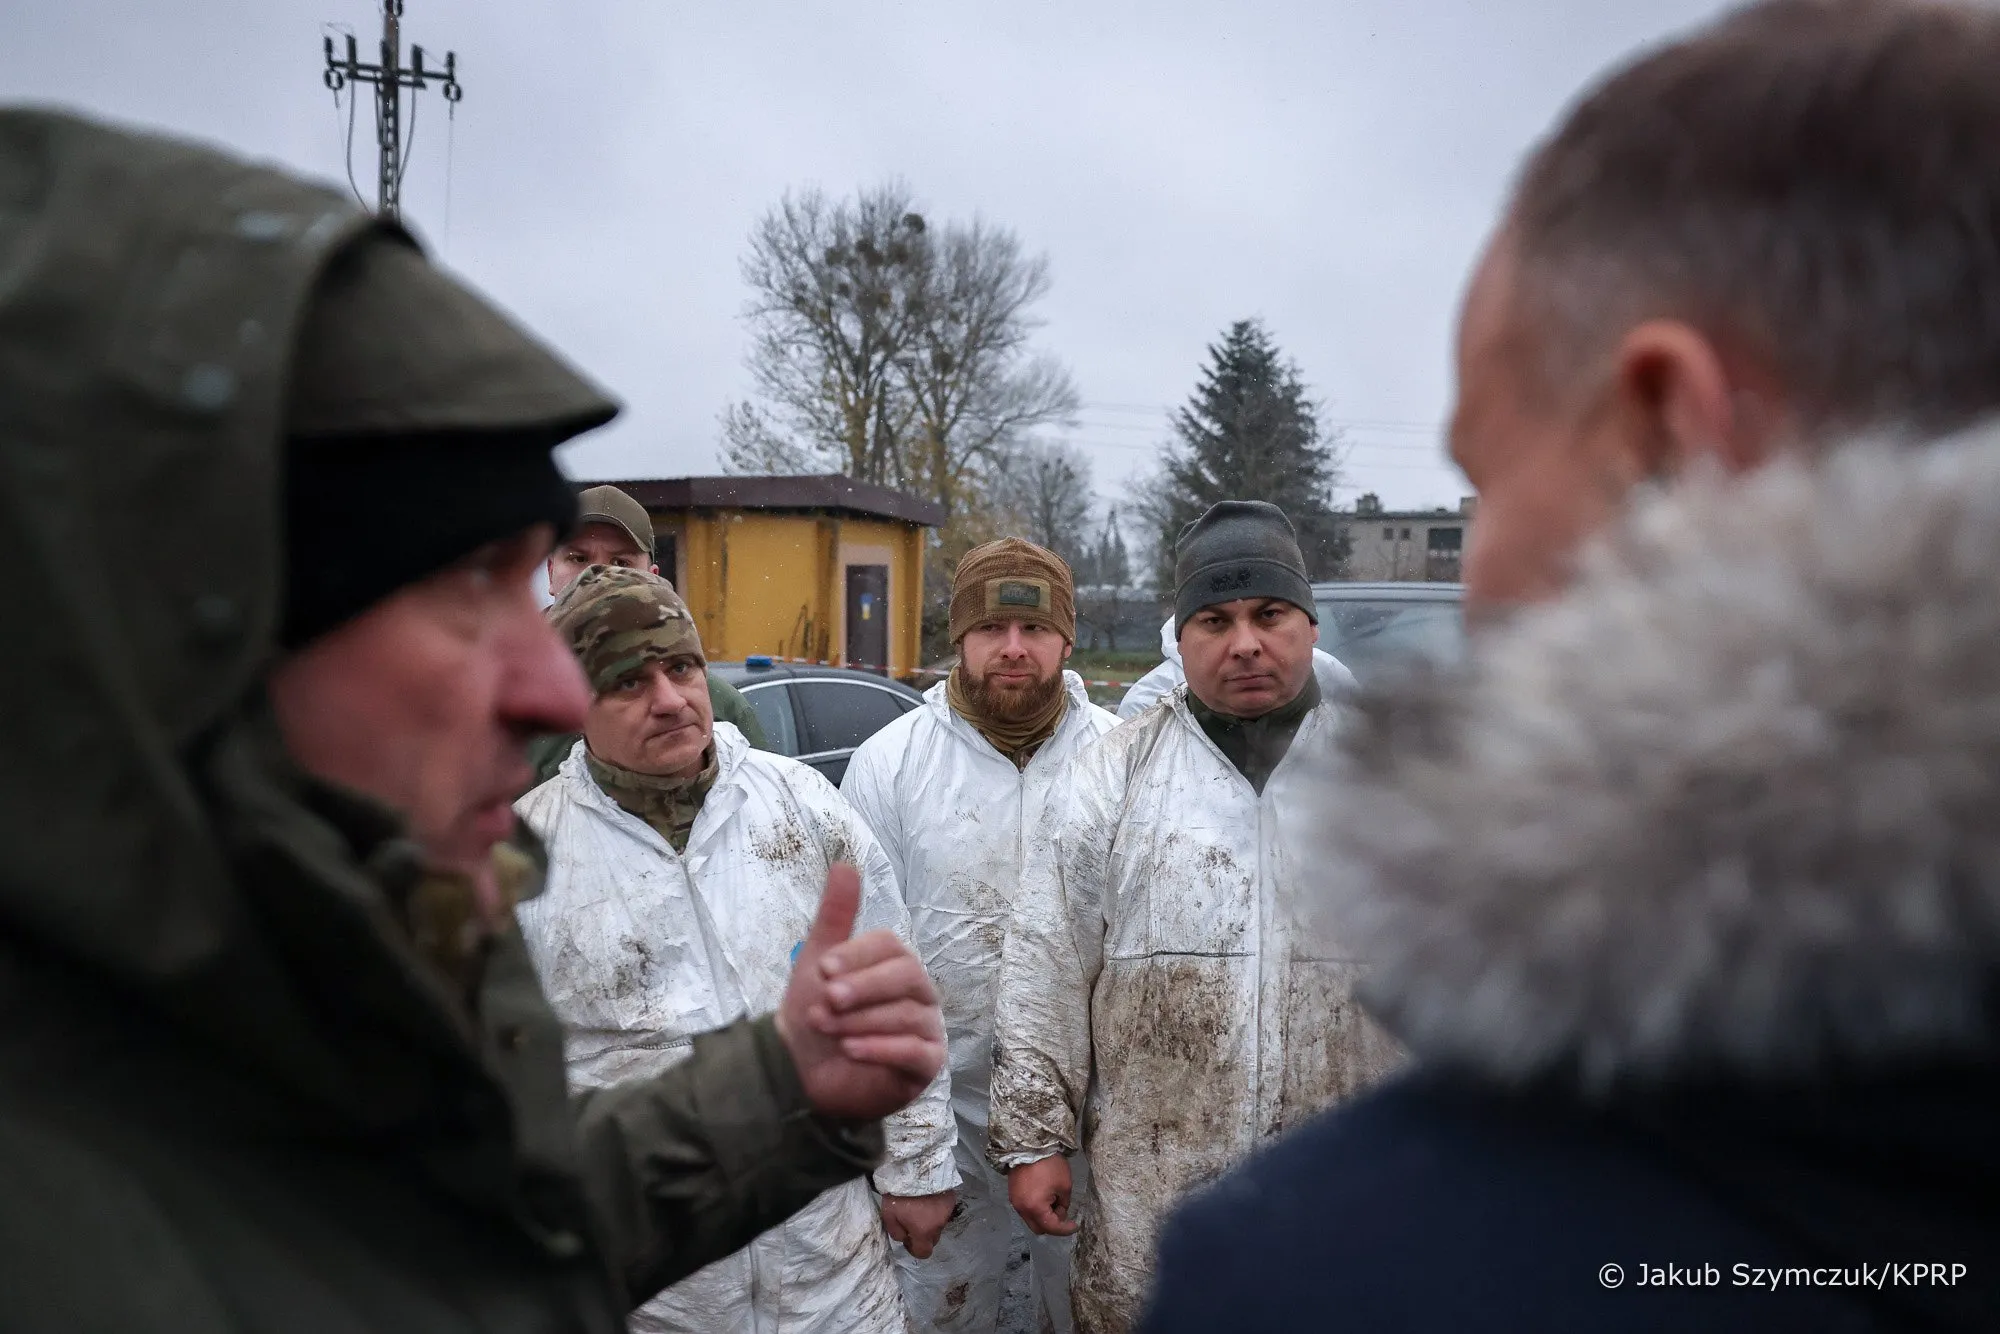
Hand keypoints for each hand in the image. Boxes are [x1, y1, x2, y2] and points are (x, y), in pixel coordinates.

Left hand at [776, 863, 946, 1120]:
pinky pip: (915, 1052)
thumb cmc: (818, 1014)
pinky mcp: (926, 1065)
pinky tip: (850, 1050)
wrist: (803, 1073)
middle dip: (863, 988)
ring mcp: (926, 1029)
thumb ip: (835, 916)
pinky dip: (881, 1049)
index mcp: (895, 964)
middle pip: (906, 975)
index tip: (823, 969)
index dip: (858, 955)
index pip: (891, 946)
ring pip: (906, 1014)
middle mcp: (918, 993)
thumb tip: (844, 864)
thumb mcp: (819, 964)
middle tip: (827, 999)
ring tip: (826, 1027)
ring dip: (861, 1021)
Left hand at [880, 1190, 957, 1258]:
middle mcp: (939, 1225)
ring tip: (920, 1207)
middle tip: (912, 1221)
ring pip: (939, 1224)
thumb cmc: (899, 1194)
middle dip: (922, 1234)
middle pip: (932, 1238)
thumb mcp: (889, 1216)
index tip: (907, 1239)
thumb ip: (896, 1233)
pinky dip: (936, 1208)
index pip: (924, 1253)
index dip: (914, 1249)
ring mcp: (947, 1211)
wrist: (914, 1168)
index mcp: (924, 1232)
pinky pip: (944, 1210)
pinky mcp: (951, 1199)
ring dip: (930, 1220)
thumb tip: (904, 1238)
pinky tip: (928, 1198)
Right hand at [1008, 1155, 1078, 1235]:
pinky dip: (1035, 1208)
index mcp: (1035, 1208)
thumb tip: (1060, 1211)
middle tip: (1062, 1210)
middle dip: (1053, 1224)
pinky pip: (1026, 1209)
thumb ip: (1064, 1204)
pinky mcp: (1012, 1194)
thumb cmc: (1049, 1164)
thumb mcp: (1064, 1185)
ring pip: (1031, 1219)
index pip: (1052, 1228)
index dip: (1065, 1229)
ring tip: (1053, 1199)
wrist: (1029, 1144)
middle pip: (1039, 1228)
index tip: (1075, 1226)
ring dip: (1043, 1216)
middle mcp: (1022, 1209)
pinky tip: (1043, 1195)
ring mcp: (1015, 1202)